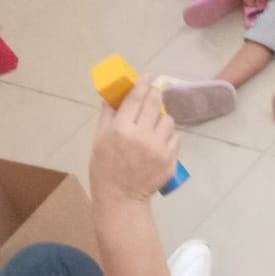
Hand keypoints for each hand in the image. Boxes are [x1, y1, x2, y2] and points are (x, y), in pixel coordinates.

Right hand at [89, 76, 179, 206]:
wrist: (122, 198)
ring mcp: (158, 148)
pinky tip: (159, 141)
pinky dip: (168, 136)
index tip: (147, 77)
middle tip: (153, 92)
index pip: (135, 98)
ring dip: (161, 118)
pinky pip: (175, 137)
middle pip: (155, 103)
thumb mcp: (99, 140)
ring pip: (167, 120)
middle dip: (155, 94)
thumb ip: (107, 115)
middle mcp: (141, 136)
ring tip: (153, 125)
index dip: (142, 84)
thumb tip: (112, 95)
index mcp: (121, 129)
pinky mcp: (170, 158)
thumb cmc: (105, 168)